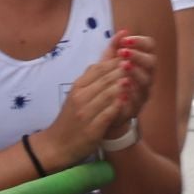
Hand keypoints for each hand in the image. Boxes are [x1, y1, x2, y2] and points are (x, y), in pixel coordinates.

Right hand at [41, 39, 140, 164]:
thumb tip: (110, 49)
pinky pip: (107, 114)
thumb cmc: (72, 116)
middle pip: (104, 79)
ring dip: (121, 85)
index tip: (130, 52)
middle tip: (137, 61)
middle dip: (121, 69)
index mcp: (78, 86)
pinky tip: (128, 100)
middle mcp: (80, 97)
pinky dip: (118, 106)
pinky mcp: (92, 129)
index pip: (99, 68)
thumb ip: (94, 74)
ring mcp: (85, 113)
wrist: (57, 144)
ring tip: (134, 77)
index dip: (116, 59)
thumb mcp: (79, 92)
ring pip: (106, 94)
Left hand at [100, 31, 156, 139]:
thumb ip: (113, 48)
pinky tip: (122, 85)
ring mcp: (143, 92)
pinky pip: (137, 99)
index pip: (150, 47)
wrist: (103, 112)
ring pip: (146, 81)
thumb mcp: (108, 64)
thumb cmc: (109, 84)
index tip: (126, 40)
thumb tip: (122, 31)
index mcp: (141, 63)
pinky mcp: (136, 107)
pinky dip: (131, 91)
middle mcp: (146, 76)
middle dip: (138, 56)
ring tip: (123, 66)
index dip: (140, 42)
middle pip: (151, 62)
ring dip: (135, 72)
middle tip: (123, 53)